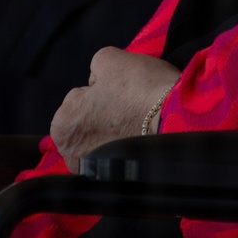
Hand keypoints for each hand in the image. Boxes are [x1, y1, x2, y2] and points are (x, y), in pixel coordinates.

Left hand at [50, 49, 179, 172]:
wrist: (175, 118)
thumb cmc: (140, 90)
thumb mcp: (109, 58)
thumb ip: (93, 67)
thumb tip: (97, 80)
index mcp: (62, 125)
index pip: (78, 97)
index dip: (100, 90)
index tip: (118, 91)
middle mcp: (71, 154)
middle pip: (87, 120)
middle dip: (103, 111)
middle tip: (127, 104)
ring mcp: (93, 170)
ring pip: (102, 138)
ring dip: (114, 129)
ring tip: (135, 119)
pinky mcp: (115, 179)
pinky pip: (116, 155)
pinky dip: (125, 145)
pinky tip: (138, 135)